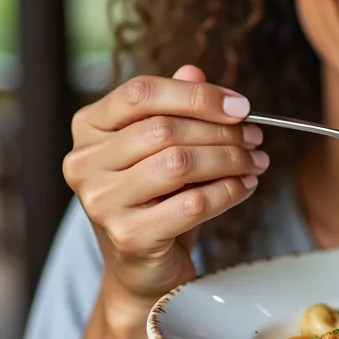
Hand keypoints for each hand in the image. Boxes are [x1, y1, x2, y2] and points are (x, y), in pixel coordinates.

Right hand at [63, 64, 269, 326]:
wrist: (143, 269)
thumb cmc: (155, 199)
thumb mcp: (163, 148)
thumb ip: (174, 107)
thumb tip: (195, 69)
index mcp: (87, 128)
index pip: (140, 92)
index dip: (196, 94)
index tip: (241, 106)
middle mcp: (83, 163)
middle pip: (164, 128)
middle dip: (221, 131)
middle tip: (255, 138)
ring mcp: (101, 201)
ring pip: (179, 163)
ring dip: (229, 159)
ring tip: (255, 161)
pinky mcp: (127, 236)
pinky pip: (192, 203)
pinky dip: (228, 191)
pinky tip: (246, 186)